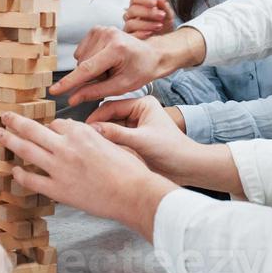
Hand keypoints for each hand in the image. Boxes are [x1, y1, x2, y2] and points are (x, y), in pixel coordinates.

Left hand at [0, 113, 177, 240]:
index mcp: (81, 132)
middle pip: (32, 129)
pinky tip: (14, 171)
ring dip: (9, 140)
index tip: (45, 129)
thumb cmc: (130, 170)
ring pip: (26, 150)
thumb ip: (94, 136)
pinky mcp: (58, 189)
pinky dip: (20, 174)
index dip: (50, 127)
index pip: (57, 123)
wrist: (134, 193)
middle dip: (15, 121)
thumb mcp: (112, 142)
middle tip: (4, 116)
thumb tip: (84, 134)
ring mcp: (59, 168)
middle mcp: (66, 146)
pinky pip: (32, 180)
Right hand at [48, 26, 205, 105]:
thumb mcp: (122, 86)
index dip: (69, 82)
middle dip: (91, 77)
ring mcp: (101, 29)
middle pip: (83, 65)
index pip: (87, 69)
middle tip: (110, 76)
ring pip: (81, 59)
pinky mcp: (96, 29)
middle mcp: (107, 35)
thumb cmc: (141, 70)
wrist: (151, 54)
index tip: (54, 90)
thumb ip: (95, 92)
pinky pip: (82, 51)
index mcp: (116, 49)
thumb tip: (73, 98)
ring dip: (91, 68)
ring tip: (109, 67)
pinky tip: (104, 59)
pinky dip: (90, 59)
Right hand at [88, 98, 241, 194]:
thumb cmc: (173, 150)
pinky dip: (109, 146)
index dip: (96, 117)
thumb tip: (92, 129)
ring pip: (112, 130)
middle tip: (82, 137)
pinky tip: (100, 153)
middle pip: (110, 117)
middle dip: (98, 128)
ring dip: (103, 138)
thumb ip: (116, 133)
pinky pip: (117, 140)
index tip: (83, 127)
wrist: (188, 168)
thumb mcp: (141, 140)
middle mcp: (138, 113)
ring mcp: (136, 127)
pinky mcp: (135, 141)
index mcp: (143, 104)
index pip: (112, 106)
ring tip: (90, 146)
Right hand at [123, 0, 173, 38]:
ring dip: (146, 24)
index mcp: (138, 5)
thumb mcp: (168, 15)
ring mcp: (129, 27)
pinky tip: (150, 33)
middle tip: (162, 15)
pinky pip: (130, 36)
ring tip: (159, 26)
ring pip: (131, 23)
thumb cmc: (164, 23)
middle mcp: (131, 15)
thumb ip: (165, 7)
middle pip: (132, 10)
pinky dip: (140, 34)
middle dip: (148, 13)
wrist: (166, 38)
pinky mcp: (129, 38)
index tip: (155, 3)